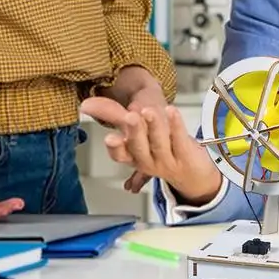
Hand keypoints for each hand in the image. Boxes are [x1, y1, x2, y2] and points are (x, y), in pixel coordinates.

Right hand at [79, 98, 221, 205]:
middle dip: (134, 132)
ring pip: (158, 143)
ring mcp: (167, 159)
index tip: (110, 138)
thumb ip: (110, 113)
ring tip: (148, 111)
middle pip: (138, 148)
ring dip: (153, 127)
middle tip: (130, 116)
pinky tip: (172, 111)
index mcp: (135, 156)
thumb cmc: (161, 147)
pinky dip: (176, 125)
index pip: (120, 154)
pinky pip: (180, 139)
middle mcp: (149, 159)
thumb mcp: (135, 129)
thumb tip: (84, 104)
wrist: (194, 174)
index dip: (115, 147)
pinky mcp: (186, 153)